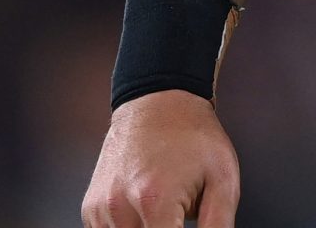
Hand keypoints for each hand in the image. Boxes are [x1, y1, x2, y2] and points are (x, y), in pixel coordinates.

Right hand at [82, 90, 239, 227]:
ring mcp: (100, 208)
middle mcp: (119, 206)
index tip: (183, 223)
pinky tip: (145, 207)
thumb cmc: (195, 138)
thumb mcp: (224, 179)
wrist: (158, 101)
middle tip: (178, 211)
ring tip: (164, 206)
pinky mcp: (91, 208)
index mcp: (154, 200)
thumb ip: (218, 225)